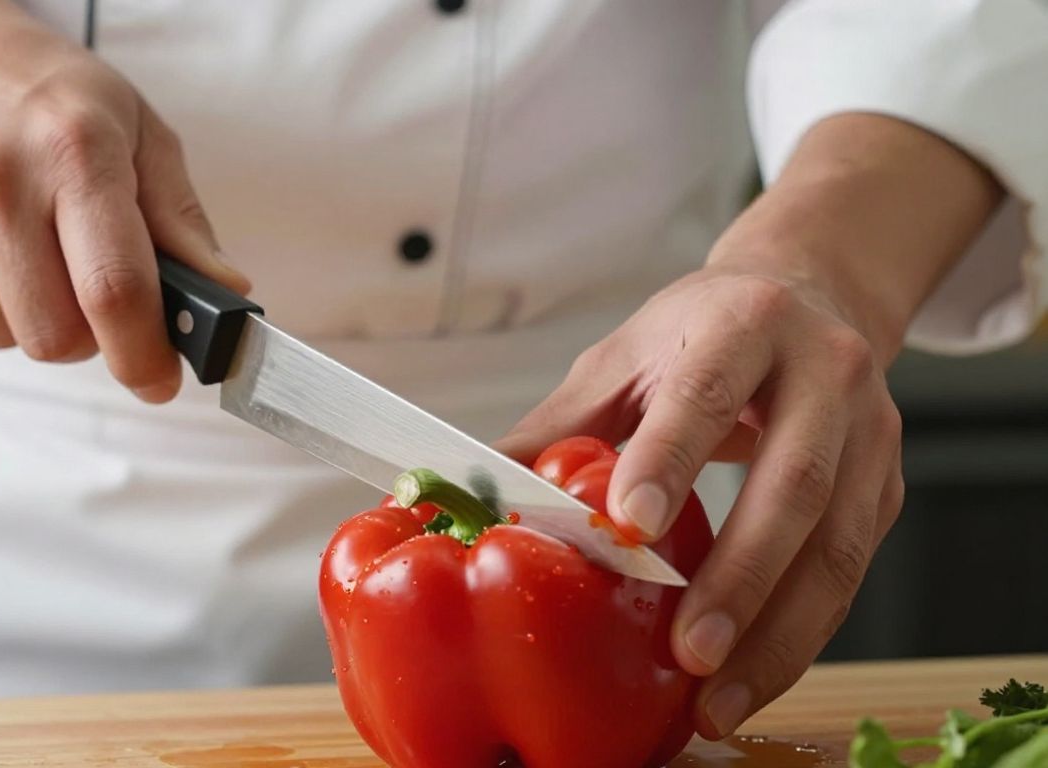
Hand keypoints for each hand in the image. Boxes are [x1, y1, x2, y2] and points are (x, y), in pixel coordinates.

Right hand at [0, 0, 249, 401]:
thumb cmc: (44, 92)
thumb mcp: (136, 130)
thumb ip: (181, 221)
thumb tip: (226, 294)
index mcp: (75, 152)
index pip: (114, 289)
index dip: (143, 355)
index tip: (160, 382)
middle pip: (55, 336)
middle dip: (89, 338)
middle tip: (93, 295)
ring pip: (4, 335)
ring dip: (32, 317)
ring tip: (33, 251)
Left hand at [495, 114, 1001, 737]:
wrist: (808, 296)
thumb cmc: (699, 334)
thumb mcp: (622, 359)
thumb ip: (557, 426)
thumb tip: (473, 491)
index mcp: (742, 324)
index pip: (706, 392)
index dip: (669, 461)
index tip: (629, 527)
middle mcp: (822, 371)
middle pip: (791, 483)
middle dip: (740, 578)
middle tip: (688, 652)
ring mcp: (868, 432)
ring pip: (837, 544)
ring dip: (779, 633)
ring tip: (720, 696)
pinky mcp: (886, 487)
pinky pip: (851, 572)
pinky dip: (802, 634)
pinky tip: (754, 674)